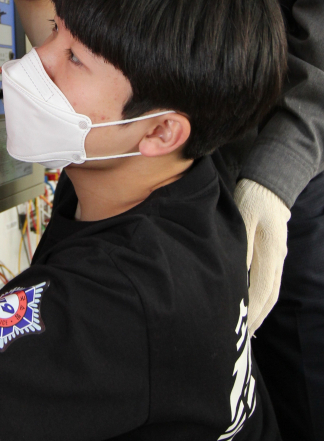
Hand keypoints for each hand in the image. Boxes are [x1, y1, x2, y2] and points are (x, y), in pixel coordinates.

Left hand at [234, 178, 290, 332]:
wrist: (269, 181)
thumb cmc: (252, 198)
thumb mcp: (243, 220)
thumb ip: (242, 248)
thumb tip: (238, 277)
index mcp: (270, 253)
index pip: (263, 292)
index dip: (253, 313)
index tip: (242, 328)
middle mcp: (277, 258)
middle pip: (270, 296)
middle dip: (258, 316)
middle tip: (244, 335)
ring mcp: (278, 255)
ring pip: (272, 289)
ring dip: (262, 307)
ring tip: (249, 324)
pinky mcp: (274, 251)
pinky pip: (270, 279)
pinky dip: (263, 294)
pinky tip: (253, 299)